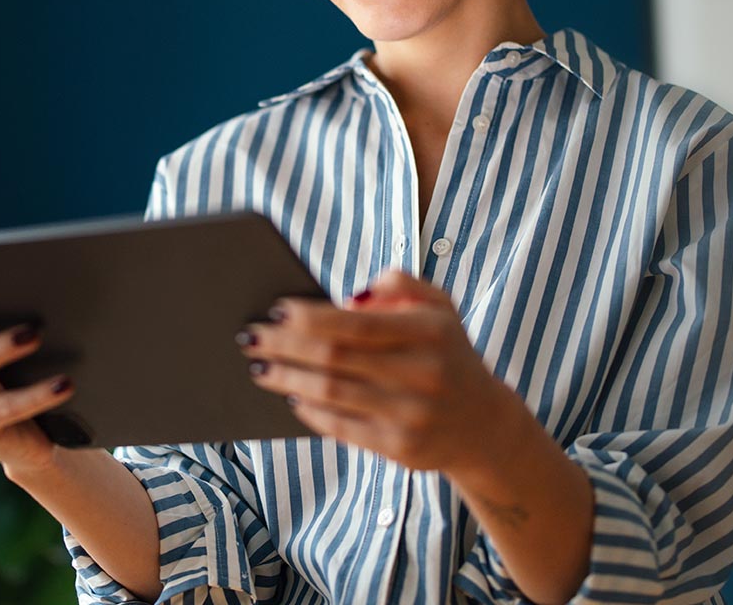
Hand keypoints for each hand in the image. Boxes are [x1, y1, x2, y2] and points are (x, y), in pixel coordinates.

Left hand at [236, 268, 513, 473]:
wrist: (484, 425)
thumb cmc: (446, 353)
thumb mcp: (439, 306)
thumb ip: (400, 283)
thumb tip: (347, 298)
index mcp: (429, 332)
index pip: (355, 323)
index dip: (309, 317)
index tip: (275, 309)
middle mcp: (423, 373)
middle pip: (335, 358)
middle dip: (284, 346)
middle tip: (249, 336)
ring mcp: (412, 415)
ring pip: (332, 394)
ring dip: (286, 379)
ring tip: (258, 367)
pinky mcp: (401, 449)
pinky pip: (341, 428)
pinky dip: (309, 411)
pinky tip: (289, 395)